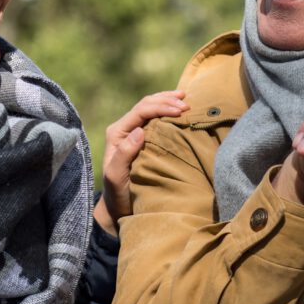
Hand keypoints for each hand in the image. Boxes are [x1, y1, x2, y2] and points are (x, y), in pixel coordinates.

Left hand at [94, 90, 187, 235]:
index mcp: (117, 133)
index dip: (161, 106)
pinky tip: (179, 107)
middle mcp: (124, 129)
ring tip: (185, 98)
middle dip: (167, 101)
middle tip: (186, 104)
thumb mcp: (116, 176)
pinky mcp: (143, 137)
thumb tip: (139, 131)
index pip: (141, 111)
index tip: (181, 110)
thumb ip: (124, 153)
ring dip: (167, 100)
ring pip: (151, 107)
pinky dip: (167, 109)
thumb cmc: (117, 193)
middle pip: (146, 104)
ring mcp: (133, 132)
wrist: (117, 205)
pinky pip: (155, 118)